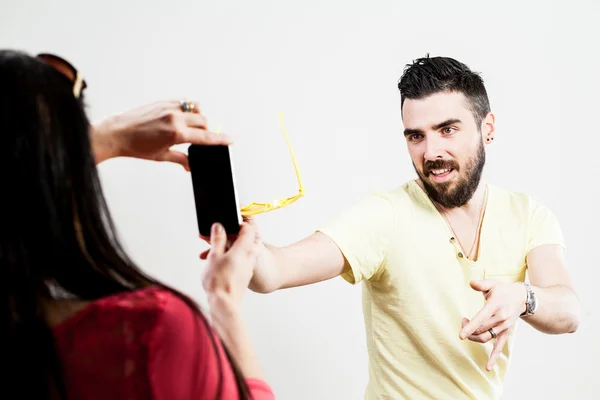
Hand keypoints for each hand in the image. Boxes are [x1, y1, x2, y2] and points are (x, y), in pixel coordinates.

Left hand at [92, 100, 232, 168]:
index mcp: (176, 133)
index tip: (231, 140)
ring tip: (190, 127)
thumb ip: (181, 159)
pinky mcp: (162, 101)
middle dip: (206, 131)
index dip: (220, 139)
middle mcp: (175, 118)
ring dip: (198, 118)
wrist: (116, 133)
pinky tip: (181, 118)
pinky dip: (187, 110)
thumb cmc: (136, 147)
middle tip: (200, 139)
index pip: (205, 137)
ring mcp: (169, 107)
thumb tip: (191, 165)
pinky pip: (183, 102)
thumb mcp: (161, 156)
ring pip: (195, 108)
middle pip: (204, 121)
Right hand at [199, 215, 279, 293]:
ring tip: (210, 253)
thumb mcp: (215, 256)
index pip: (248, 228)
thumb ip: (218, 239)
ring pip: (240, 252)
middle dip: (229, 236)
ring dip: (227, 249)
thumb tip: (219, 226)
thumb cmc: (219, 281)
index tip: (228, 221)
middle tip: (215, 236)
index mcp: (244, 248)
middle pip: (244, 239)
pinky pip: (238, 262)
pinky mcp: (244, 276)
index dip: (239, 222)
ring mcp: (248, 267)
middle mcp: (250, 256)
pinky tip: (215, 265)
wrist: (225, 304)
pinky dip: (229, 259)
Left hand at [459, 280, 526, 370]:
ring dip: (473, 336)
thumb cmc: (503, 291)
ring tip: (467, 329)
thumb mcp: (492, 284)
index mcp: (495, 306)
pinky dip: (493, 357)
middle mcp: (500, 318)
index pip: (481, 318)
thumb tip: (471, 283)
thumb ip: (481, 284)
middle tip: (463, 320)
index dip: (470, 326)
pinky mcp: (506, 333)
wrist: (522, 298)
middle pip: (480, 329)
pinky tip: (488, 368)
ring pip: (485, 338)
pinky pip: (499, 347)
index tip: (461, 334)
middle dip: (467, 328)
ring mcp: (504, 327)